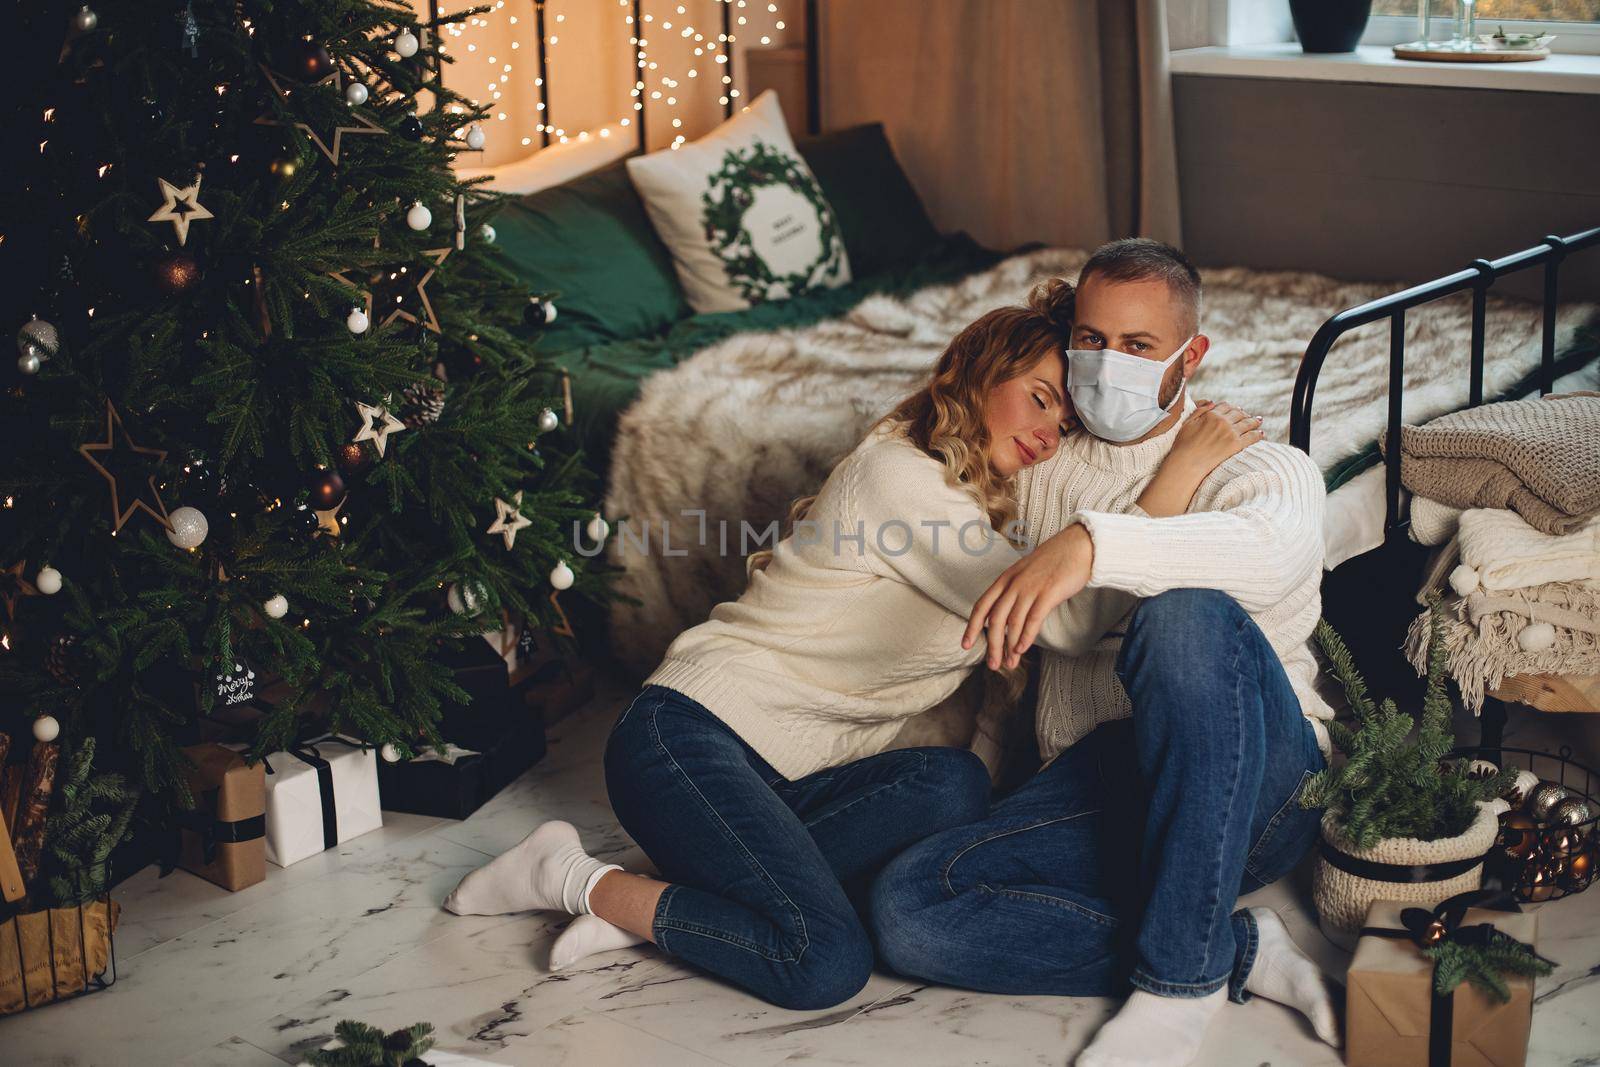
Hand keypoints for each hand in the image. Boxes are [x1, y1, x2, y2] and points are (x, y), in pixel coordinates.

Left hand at [962, 524, 1093, 669]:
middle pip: (995, 620)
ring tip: (1010, 663)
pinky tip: (1022, 649)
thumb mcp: (1026, 573)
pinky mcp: (1048, 592)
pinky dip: (1025, 637)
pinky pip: (1032, 619)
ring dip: (1009, 646)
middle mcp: (1014, 584)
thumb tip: (1008, 617)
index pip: (982, 606)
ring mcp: (1030, 588)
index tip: (965, 645)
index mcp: (1005, 579)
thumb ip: (1015, 592)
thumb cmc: (1054, 562)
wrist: (1079, 545)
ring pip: (1012, 623)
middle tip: (993, 665)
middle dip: (992, 645)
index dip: (971, 627)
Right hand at [1168, 400, 1262, 475]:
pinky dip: (1258, 434)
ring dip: (1255, 421)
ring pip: (1248, 423)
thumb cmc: (1183, 445)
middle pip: (1238, 413)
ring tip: (1259, 421)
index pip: (1225, 406)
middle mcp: (1223, 421)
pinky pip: (1252, 436)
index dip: (1231, 407)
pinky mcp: (1236, 445)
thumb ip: (1199, 410)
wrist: (1186, 463)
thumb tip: (1212, 401)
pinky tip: (1261, 434)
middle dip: (1244, 413)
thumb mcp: (1187, 423)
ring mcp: (1231, 433)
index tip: (1235, 409)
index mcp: (1211, 414)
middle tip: (1248, 415)